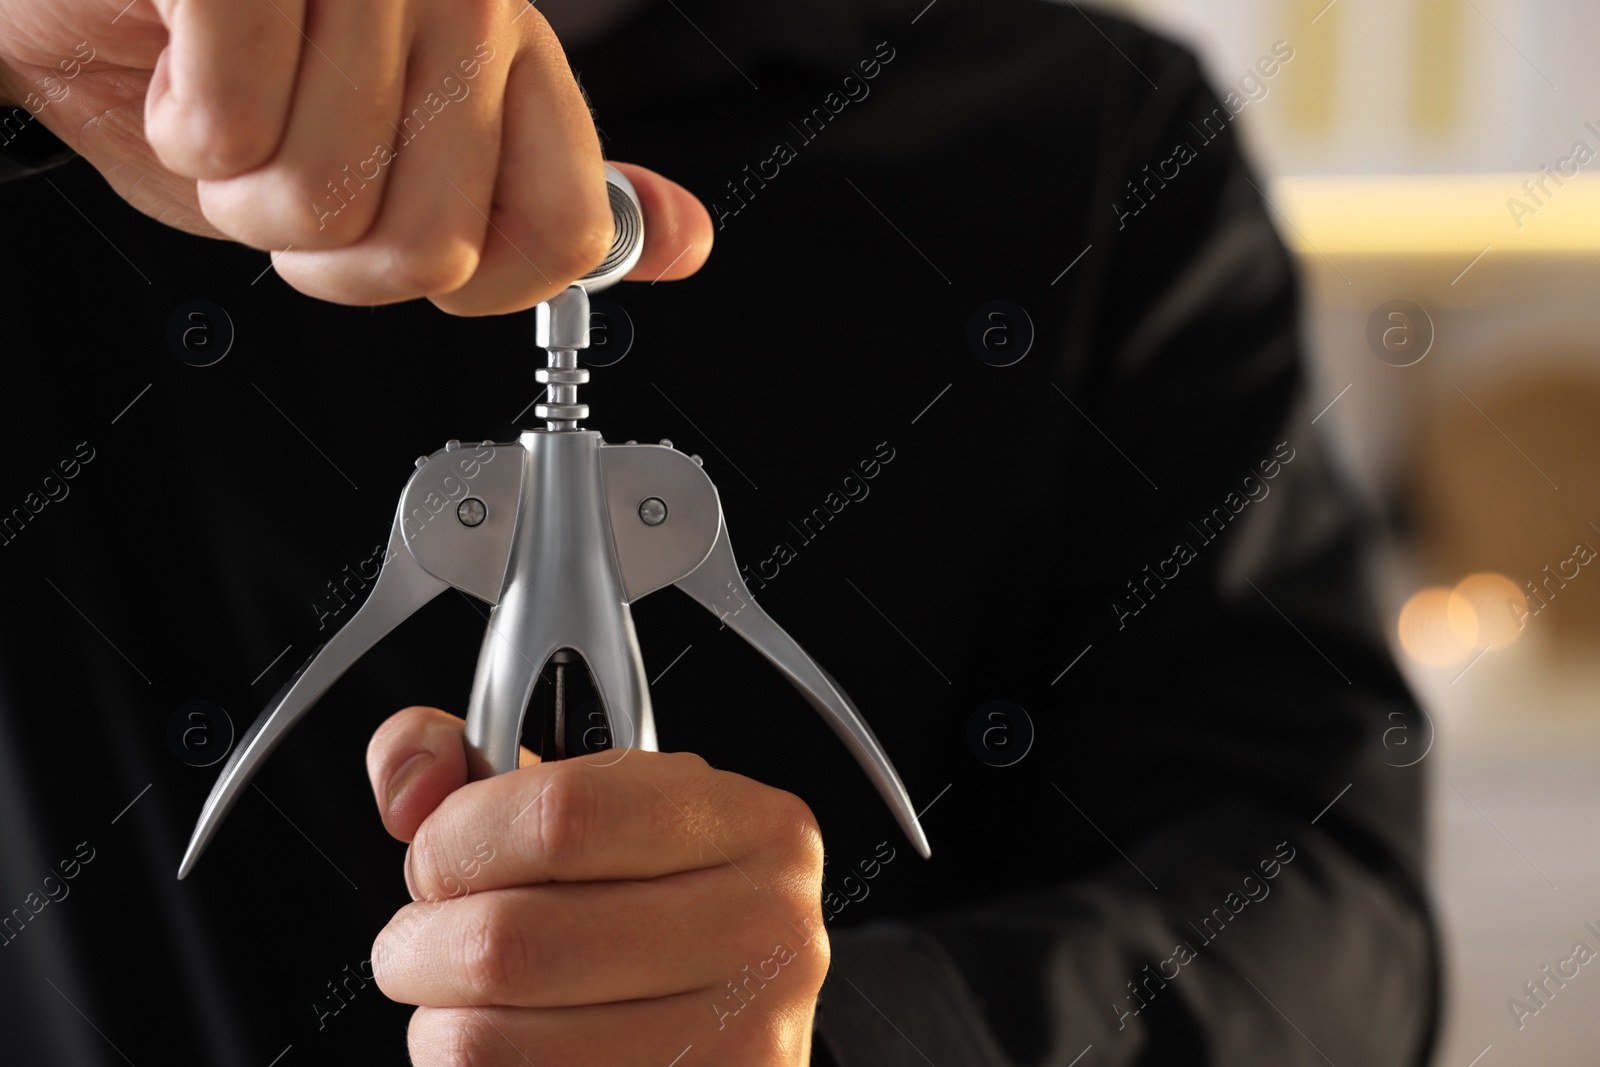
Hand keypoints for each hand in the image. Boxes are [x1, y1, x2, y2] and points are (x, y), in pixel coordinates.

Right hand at [0, 0, 711, 312]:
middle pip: (436, 246)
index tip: (407, 249)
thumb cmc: (219, 64)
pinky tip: (181, 69)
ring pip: (328, 196)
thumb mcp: (389, 154)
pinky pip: (239, 125)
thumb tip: (680, 241)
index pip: (571, 232)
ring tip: (227, 110)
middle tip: (282, 168)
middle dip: (324, 250)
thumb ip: (534, 198)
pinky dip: (188, 131)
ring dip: (243, 193)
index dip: (473, 288)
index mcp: (511, 47)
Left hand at [365, 706, 830, 1064]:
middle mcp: (762, 927)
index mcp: (748, 823)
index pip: (560, 814)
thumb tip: (412, 782)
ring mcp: (739, 1037)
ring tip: (464, 1003)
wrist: (729, 1019)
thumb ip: (470, 758)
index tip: (436, 857)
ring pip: (491, 1042)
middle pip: (510, 940)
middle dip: (421, 944)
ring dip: (438, 1026)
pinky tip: (512, 1048)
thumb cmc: (651, 903)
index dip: (458, 839)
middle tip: (424, 943)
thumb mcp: (587, 798)